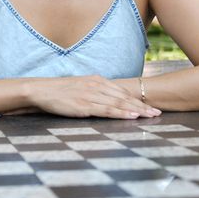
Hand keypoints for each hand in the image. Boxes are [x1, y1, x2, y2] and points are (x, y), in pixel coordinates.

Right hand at [29, 75, 160, 118]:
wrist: (41, 90)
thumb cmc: (59, 92)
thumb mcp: (79, 87)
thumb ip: (94, 92)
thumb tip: (106, 100)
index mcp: (96, 80)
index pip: (121, 91)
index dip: (137, 99)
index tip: (150, 106)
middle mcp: (96, 85)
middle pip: (124, 97)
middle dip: (142, 106)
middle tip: (158, 113)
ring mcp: (91, 95)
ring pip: (119, 104)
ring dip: (137, 111)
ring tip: (151, 116)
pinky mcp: (84, 105)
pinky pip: (107, 110)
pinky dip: (121, 113)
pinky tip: (132, 117)